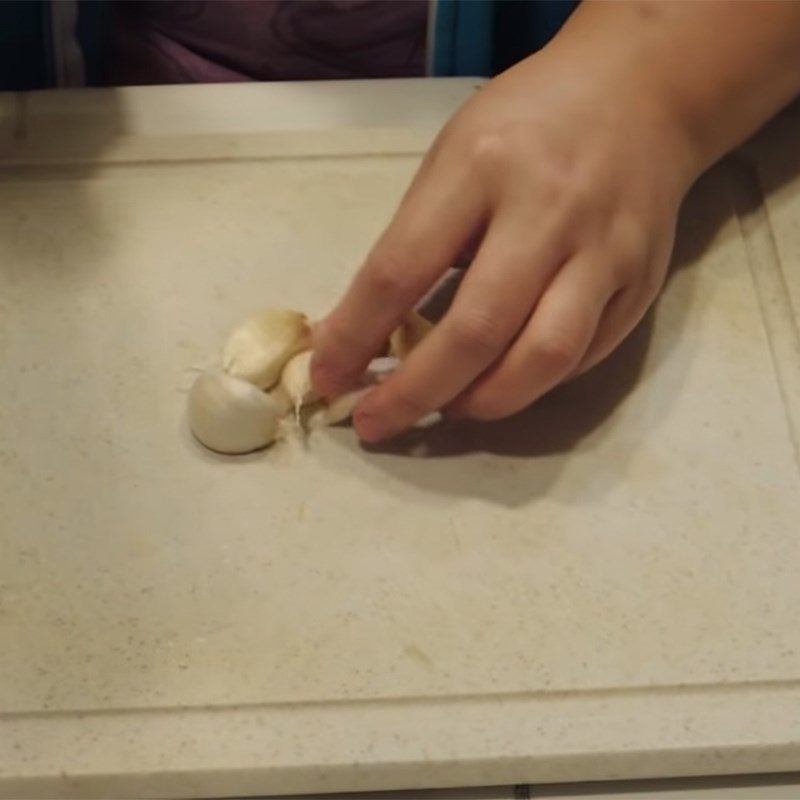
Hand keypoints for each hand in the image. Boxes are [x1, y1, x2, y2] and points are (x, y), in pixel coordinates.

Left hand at [311, 33, 700, 441]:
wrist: (640, 94)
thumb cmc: (524, 126)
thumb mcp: (451, 160)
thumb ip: (407, 246)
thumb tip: (352, 333)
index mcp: (481, 166)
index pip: (401, 270)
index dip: (356, 337)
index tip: (327, 378)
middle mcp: (548, 211)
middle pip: (478, 330)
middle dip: (416, 392)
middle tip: (377, 423)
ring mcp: (606, 250)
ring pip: (544, 357)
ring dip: (483, 402)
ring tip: (445, 410)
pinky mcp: (642, 282)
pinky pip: (583, 357)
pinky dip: (532, 384)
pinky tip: (500, 381)